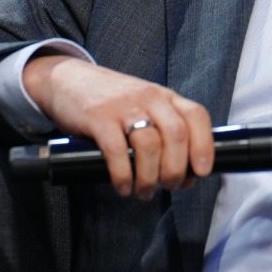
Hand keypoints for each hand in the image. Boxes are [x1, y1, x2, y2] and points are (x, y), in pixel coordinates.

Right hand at [22, 55, 214, 199]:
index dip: (205, 145)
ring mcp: (123, 106)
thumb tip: (186, 179)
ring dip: (150, 177)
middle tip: (168, 186)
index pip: (196, 115)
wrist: (66, 79)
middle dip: (177, 168)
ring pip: (150, 145)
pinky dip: (123, 174)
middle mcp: (148, 98)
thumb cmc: (110, 102)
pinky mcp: (98, 117)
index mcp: (164, 97)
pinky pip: (117, 151)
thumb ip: (165, 140)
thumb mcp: (143, 111)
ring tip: (143, 192)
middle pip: (176, 134)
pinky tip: (123, 186)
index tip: (203, 171)